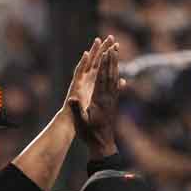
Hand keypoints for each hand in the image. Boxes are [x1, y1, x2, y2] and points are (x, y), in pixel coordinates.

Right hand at [65, 36, 123, 156]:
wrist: (102, 145)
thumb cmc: (90, 134)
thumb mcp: (80, 122)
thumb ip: (75, 110)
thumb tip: (71, 99)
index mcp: (99, 100)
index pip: (102, 78)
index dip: (104, 63)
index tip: (106, 51)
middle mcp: (108, 98)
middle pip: (111, 74)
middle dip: (112, 59)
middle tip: (114, 45)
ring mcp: (112, 101)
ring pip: (115, 78)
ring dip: (115, 64)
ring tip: (117, 53)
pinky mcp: (113, 104)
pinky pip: (115, 86)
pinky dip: (116, 75)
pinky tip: (119, 72)